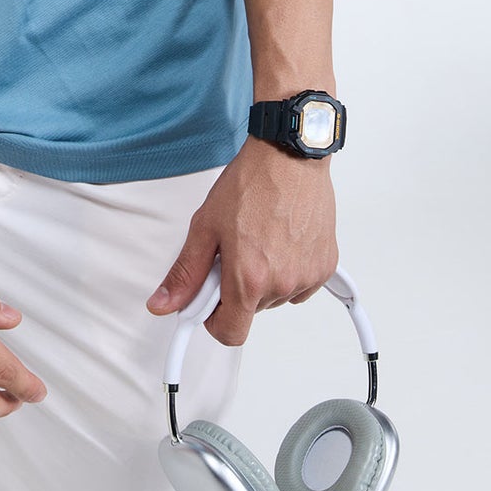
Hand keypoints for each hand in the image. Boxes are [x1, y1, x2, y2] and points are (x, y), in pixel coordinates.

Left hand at [144, 134, 338, 344]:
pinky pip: (300, 285)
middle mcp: (281, 283)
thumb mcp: (205, 226)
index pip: (230, 333)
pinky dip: (289, 270)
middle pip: (251, 310)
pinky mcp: (325, 265)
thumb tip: (164, 304)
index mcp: (248, 278)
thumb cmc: (251, 183)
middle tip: (234, 250)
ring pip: (275, 297)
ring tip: (259, 238)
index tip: (210, 300)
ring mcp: (307, 276)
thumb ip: (186, 273)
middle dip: (238, 288)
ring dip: (264, 278)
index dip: (214, 320)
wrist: (289, 156)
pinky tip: (281, 240)